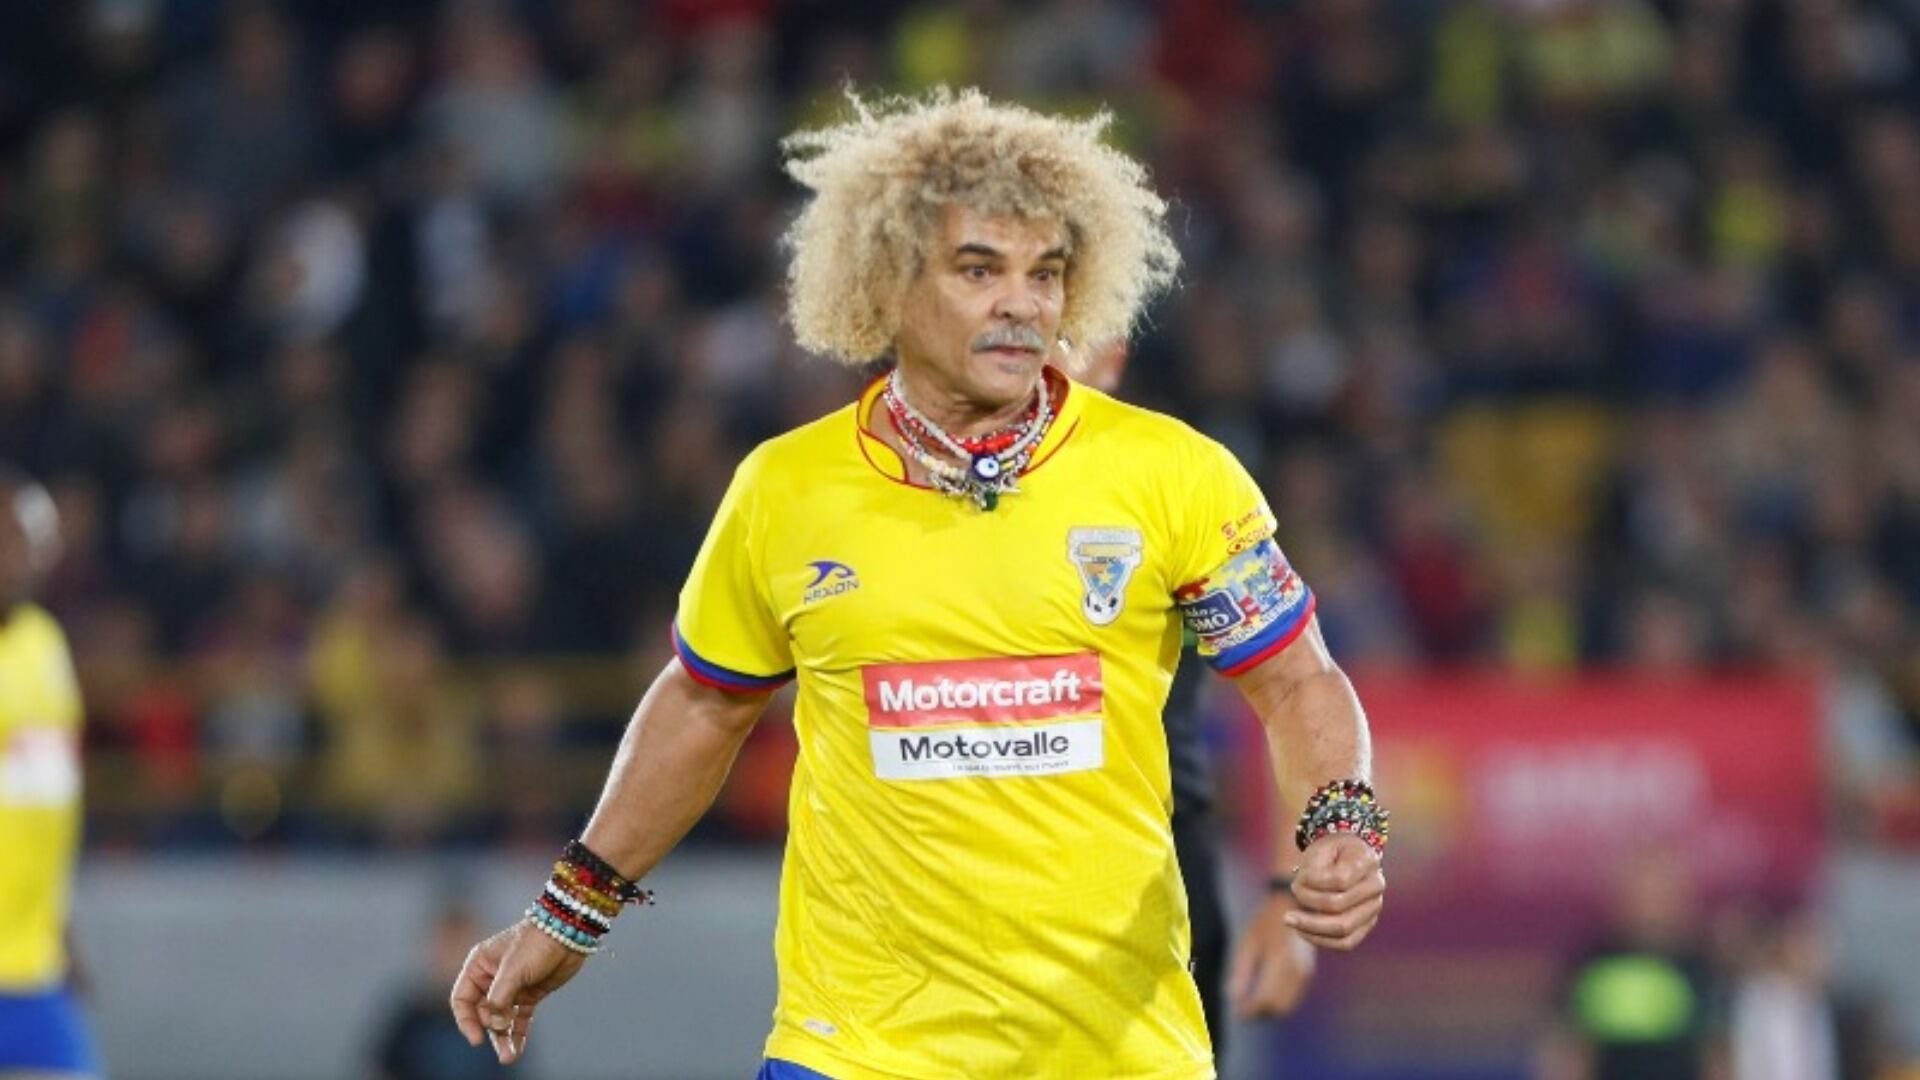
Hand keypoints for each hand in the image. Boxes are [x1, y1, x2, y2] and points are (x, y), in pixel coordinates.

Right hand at [449, 920, 586, 1064]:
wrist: (569, 932)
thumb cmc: (536, 942)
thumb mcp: (513, 970)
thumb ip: (500, 999)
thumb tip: (495, 1026)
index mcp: (479, 965)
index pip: (462, 999)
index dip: (466, 1020)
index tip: (476, 1038)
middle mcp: (491, 978)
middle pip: (482, 1013)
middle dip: (491, 1031)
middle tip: (503, 1046)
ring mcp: (511, 987)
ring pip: (501, 1019)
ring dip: (503, 1038)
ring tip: (509, 1058)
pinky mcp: (529, 994)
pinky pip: (519, 1019)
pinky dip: (518, 1034)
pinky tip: (517, 1050)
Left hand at [1227, 894, 1316, 1018]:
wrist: (1294, 906)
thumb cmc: (1266, 922)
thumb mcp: (1248, 942)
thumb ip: (1240, 970)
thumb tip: (1232, 998)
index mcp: (1280, 960)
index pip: (1265, 998)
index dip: (1250, 1010)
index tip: (1237, 1013)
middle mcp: (1296, 969)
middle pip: (1278, 1005)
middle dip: (1259, 1013)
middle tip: (1241, 1011)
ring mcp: (1305, 972)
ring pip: (1286, 1004)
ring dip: (1268, 1010)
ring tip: (1249, 1005)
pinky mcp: (1307, 973)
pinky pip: (1292, 997)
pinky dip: (1277, 1003)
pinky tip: (1263, 997)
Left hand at [1281, 834, 1384, 950]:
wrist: (1348, 855)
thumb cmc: (1330, 851)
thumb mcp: (1320, 849)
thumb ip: (1313, 870)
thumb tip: (1301, 894)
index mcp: (1367, 860)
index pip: (1340, 880)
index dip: (1313, 882)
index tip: (1298, 878)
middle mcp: (1375, 886)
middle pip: (1340, 907)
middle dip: (1308, 908)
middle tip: (1287, 913)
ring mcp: (1373, 907)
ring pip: (1343, 930)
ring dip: (1311, 929)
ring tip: (1290, 922)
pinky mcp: (1367, 924)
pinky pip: (1346, 942)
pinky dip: (1322, 940)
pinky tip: (1302, 931)